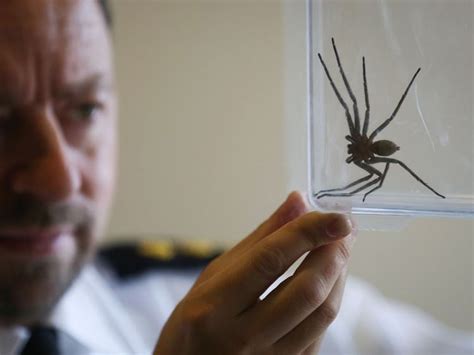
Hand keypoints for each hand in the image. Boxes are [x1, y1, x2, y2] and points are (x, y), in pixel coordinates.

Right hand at [154, 192, 354, 354]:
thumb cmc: (192, 324)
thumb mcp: (213, 276)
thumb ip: (260, 239)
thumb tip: (297, 201)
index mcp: (214, 306)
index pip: (270, 259)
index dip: (308, 233)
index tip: (336, 215)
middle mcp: (242, 338)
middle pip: (306, 290)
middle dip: (333, 252)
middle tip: (344, 228)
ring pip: (322, 314)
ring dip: (339, 274)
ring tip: (339, 249)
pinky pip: (320, 333)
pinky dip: (330, 299)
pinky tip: (328, 279)